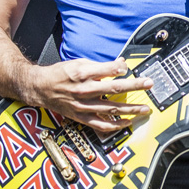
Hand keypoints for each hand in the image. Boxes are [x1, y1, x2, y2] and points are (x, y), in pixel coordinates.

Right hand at [26, 57, 153, 131]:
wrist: (40, 88)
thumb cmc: (60, 73)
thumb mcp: (79, 63)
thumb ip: (101, 65)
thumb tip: (121, 64)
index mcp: (82, 73)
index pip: (106, 70)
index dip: (119, 68)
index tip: (129, 67)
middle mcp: (83, 90)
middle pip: (113, 89)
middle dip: (134, 86)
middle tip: (149, 84)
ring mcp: (83, 105)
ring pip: (111, 109)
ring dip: (130, 109)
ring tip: (145, 108)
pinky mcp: (81, 117)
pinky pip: (100, 124)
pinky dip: (115, 125)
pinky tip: (127, 123)